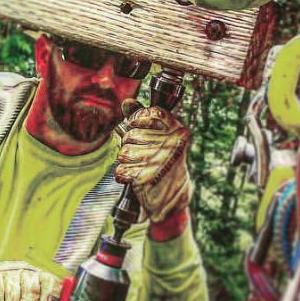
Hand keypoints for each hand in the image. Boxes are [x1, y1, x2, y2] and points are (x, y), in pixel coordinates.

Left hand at [114, 102, 192, 223]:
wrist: (172, 198)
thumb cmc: (163, 163)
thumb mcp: (161, 139)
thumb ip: (144, 120)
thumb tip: (126, 102)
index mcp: (178, 131)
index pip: (151, 112)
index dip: (137, 119)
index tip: (136, 126)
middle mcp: (171, 144)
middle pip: (131, 134)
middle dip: (130, 145)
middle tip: (142, 155)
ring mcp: (158, 161)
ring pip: (124, 152)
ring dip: (126, 161)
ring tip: (140, 167)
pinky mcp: (145, 178)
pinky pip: (120, 170)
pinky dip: (123, 176)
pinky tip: (134, 178)